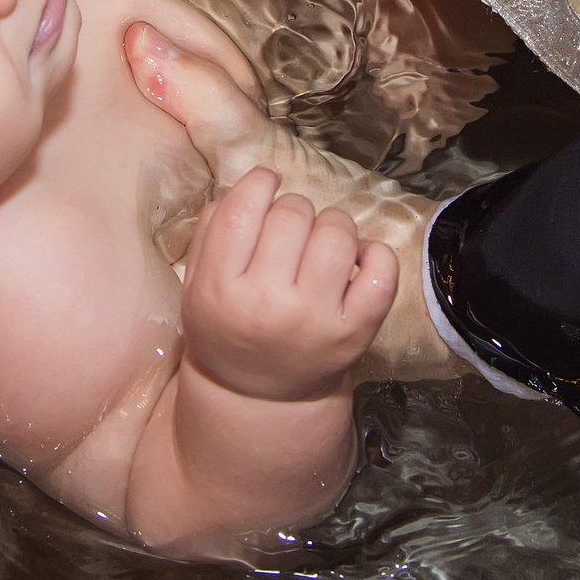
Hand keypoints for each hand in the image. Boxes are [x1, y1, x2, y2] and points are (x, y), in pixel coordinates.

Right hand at [180, 168, 396, 403]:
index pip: (242, 209)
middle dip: (293, 209)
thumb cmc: (229, 327)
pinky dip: (374, 253)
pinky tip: (355, 260)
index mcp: (219, 290)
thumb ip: (210, 231)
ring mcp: (315, 320)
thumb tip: (247, 186)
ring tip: (320, 244)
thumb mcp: (197, 286)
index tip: (266, 184)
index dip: (259, 182)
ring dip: (331, 224)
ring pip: (337, 232)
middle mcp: (267, 305)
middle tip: (291, 229)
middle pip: (292, 214)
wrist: (260, 396)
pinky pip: (381, 270)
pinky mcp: (355, 333)